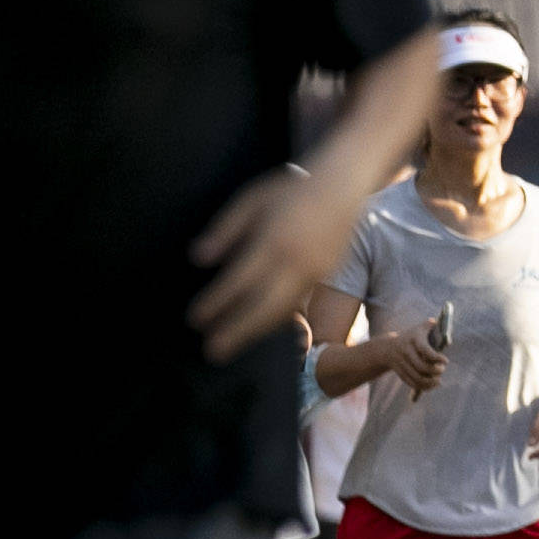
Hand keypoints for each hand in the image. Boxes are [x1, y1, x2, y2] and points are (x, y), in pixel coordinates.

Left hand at [189, 167, 363, 360]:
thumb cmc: (292, 190)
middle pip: (263, 307)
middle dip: (237, 331)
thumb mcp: (252, 201)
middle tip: (213, 352)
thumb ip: (225, 230)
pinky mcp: (324, 276)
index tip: (195, 319)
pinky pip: (297, 303)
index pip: (239, 281)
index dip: (216, 302)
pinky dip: (276, 320)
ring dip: (256, 331)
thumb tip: (199, 258)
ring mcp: (313, 272)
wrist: (343, 187)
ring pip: (282, 310)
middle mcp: (295, 262)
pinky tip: (259, 327)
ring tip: (231, 346)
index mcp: (273, 241)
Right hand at [371, 324, 448, 394]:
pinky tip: (431, 385)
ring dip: (429, 382)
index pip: (425, 350)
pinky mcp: (400, 373)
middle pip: (421, 366)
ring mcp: (402, 363)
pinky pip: (411, 382)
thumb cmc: (410, 337)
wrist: (387, 348)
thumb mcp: (418, 329)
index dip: (436, 357)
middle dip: (434, 370)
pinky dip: (422, 387)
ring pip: (416, 377)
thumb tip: (436, 322)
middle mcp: (406, 352)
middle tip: (442, 370)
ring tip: (438, 381)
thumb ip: (428, 325)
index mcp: (413, 339)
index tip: (446, 361)